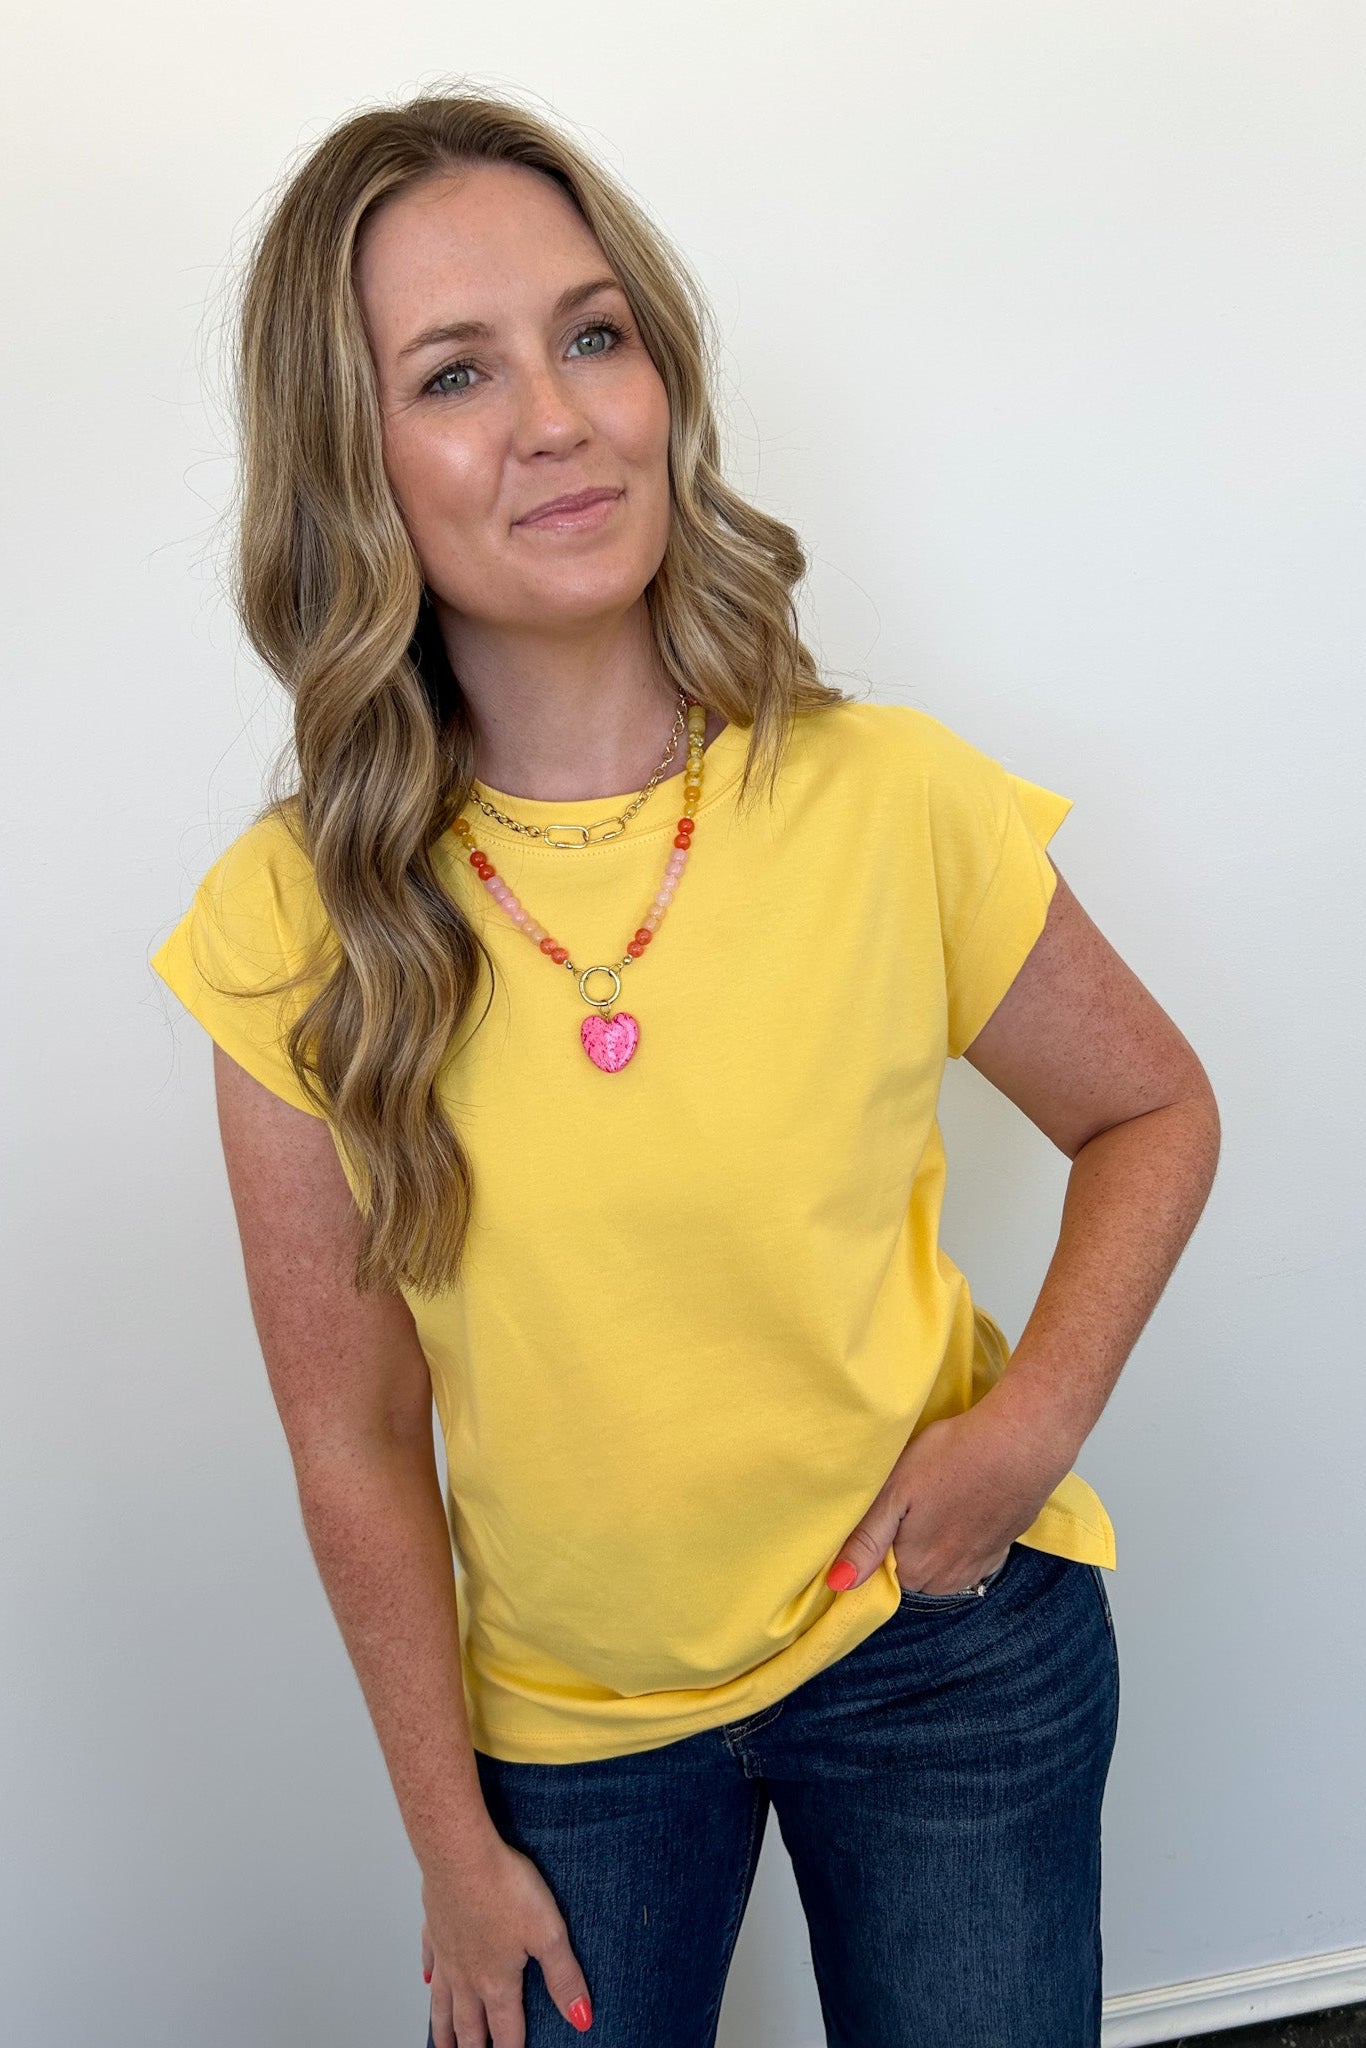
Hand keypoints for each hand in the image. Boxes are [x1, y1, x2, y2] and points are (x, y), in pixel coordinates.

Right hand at [421, 1833, 593, 2044]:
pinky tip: (426, 1981)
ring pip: (442, 2003)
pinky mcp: (434, 1927)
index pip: (506, 2031)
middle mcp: (467, 1975)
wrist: (459, 1854)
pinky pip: (428, 1960)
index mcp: (497, 1981)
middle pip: (469, 2025)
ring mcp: (447, 1953)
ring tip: (443, 2047)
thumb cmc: (504, 1887)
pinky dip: (428, 1978)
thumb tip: (581, 2018)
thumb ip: (564, 1978)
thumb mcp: (548, 1934)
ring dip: (443, 2029)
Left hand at [825, 1396, 1067, 1595]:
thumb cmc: (950, 1460)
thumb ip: (864, 1541)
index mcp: (915, 1568)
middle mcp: (948, 1578)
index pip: (883, 1570)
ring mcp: (979, 1565)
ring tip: (938, 1499)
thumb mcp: (893, 1492)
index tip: (888, 1506)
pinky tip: (966, 1507)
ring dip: (938, 1541)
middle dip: (908, 1542)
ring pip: (944, 1565)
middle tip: (912, 1497)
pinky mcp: (1003, 1547)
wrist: (1019, 1445)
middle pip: (913, 1569)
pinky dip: (966, 1536)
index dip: (880, 1537)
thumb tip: (837, 1585)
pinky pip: (973, 1555)